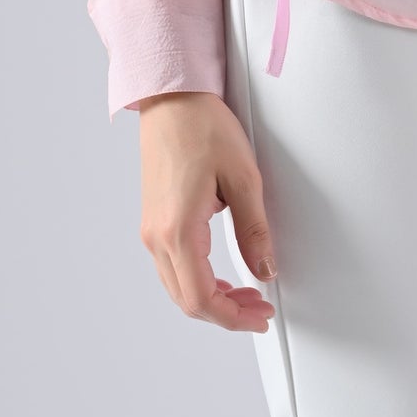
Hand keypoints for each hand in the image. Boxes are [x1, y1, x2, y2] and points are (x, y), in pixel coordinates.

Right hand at [137, 91, 277, 331]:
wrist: (173, 99)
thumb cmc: (202, 127)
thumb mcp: (243, 177)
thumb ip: (255, 230)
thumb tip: (265, 269)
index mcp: (178, 230)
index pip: (201, 299)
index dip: (232, 317)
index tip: (258, 317)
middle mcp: (156, 237)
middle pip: (187, 300)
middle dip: (225, 313)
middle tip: (259, 308)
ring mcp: (151, 230)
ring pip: (178, 287)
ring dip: (212, 298)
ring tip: (247, 294)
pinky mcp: (152, 221)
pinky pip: (172, 268)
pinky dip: (198, 281)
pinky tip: (222, 276)